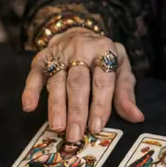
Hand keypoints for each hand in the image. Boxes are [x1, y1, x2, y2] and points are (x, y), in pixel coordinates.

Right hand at [21, 28, 144, 142]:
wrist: (78, 32)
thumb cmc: (103, 57)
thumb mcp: (121, 67)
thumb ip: (126, 92)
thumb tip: (137, 118)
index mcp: (104, 51)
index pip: (102, 80)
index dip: (100, 104)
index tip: (96, 127)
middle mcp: (80, 50)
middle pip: (78, 83)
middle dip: (77, 111)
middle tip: (75, 135)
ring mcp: (59, 54)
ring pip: (57, 82)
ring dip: (56, 106)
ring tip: (57, 128)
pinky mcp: (41, 58)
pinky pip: (34, 75)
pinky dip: (30, 90)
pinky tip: (29, 107)